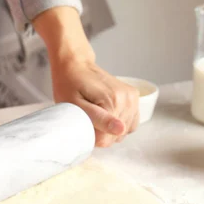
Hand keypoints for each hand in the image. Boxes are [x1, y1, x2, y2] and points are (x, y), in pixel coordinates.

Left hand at [32, 6, 139, 146]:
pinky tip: (107, 115)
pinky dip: (119, 123)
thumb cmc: (69, 84)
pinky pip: (131, 122)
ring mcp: (133, 98)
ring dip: (110, 130)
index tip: (82, 125)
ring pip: (125, 131)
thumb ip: (97, 119)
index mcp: (114, 102)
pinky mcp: (134, 97)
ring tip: (96, 116)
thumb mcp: (75, 104)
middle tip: (87, 119)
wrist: (76, 64)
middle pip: (117, 136)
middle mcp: (128, 99)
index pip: (107, 139)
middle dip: (102, 134)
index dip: (92, 137)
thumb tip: (120, 129)